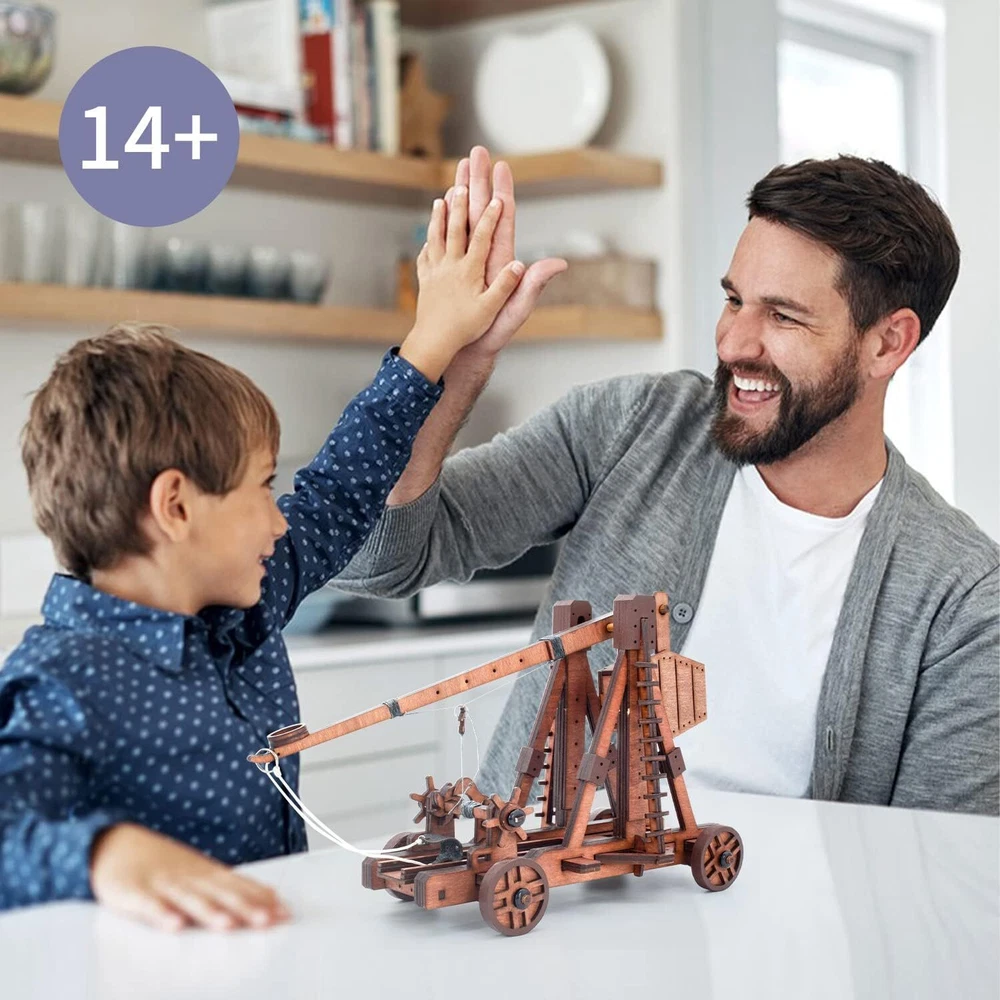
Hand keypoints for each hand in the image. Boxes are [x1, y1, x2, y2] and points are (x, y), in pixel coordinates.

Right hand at [90, 822, 290, 931]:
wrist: (115, 842)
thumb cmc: (164, 865)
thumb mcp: (201, 873)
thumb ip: (233, 886)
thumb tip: (272, 897)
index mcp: (206, 873)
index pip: (239, 887)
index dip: (261, 900)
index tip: (284, 913)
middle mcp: (189, 877)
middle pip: (220, 894)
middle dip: (244, 907)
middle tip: (266, 921)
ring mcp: (162, 883)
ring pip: (188, 899)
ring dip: (209, 912)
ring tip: (228, 925)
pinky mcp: (133, 892)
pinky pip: (148, 905)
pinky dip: (161, 914)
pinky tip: (174, 925)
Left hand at [399, 186, 524, 381]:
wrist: (434, 343)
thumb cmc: (466, 329)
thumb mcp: (492, 309)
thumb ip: (507, 286)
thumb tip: (520, 265)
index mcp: (470, 270)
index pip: (483, 236)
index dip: (491, 216)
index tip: (498, 196)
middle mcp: (451, 265)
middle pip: (457, 227)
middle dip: (462, 202)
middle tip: (464, 179)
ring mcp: (436, 271)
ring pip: (437, 236)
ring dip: (441, 215)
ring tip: (442, 197)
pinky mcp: (426, 281)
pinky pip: (426, 255)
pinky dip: (428, 242)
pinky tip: (428, 237)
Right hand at [446, 147, 567, 365]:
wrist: (471, 347)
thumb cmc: (496, 331)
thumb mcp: (517, 307)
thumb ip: (534, 284)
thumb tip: (558, 263)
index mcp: (501, 258)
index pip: (502, 218)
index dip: (501, 192)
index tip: (501, 166)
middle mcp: (486, 253)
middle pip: (481, 209)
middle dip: (478, 180)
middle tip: (476, 152)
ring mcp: (470, 258)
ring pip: (465, 218)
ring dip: (461, 192)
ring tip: (459, 166)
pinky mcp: (457, 267)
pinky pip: (450, 236)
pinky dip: (446, 217)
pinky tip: (442, 201)